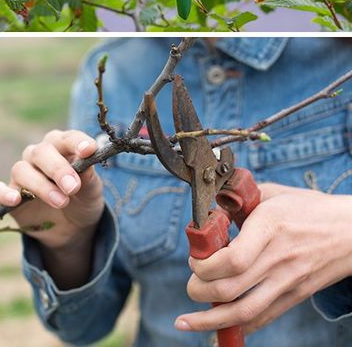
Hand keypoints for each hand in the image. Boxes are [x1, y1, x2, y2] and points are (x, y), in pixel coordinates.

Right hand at [0, 130, 103, 287]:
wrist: (72, 227)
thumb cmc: (82, 199)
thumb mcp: (92, 190)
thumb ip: (89, 175)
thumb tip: (86, 158)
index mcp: (61, 147)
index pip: (67, 138)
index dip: (76, 142)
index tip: (89, 151)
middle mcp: (38, 156)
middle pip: (41, 152)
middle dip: (57, 169)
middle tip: (72, 187)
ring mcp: (22, 174)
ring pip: (21, 170)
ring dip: (40, 186)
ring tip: (61, 202)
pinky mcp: (10, 194)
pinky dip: (4, 193)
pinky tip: (15, 200)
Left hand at [176, 183, 351, 334]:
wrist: (351, 231)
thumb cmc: (308, 208)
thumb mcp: (271, 193)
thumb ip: (237, 200)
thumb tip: (207, 209)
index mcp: (270, 227)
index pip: (233, 260)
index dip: (204, 265)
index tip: (194, 259)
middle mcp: (278, 258)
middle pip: (229, 289)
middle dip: (198, 291)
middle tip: (192, 283)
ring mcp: (288, 281)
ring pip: (244, 312)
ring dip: (210, 321)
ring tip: (186, 322)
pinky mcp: (295, 295)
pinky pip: (263, 317)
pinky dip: (238, 325)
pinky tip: (218, 327)